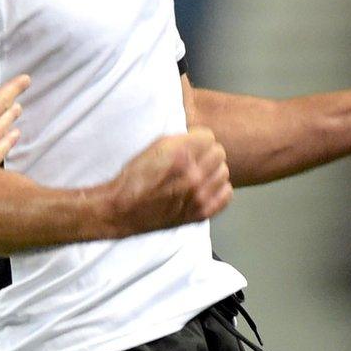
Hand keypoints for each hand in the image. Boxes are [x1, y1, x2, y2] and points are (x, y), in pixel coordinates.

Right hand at [106, 129, 232, 235]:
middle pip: (219, 153)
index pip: (209, 137)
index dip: (198, 140)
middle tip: (195, 160)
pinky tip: (205, 189)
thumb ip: (180, 140)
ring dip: (212, 172)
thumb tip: (200, 138)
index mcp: (179, 155)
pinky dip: (218, 189)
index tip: (191, 145)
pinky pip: (227, 194)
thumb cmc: (135, 179)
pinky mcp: (200, 213)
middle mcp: (192, 176)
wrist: (122, 211)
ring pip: (224, 172)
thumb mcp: (154, 147)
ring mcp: (198, 196)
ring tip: (198, 175)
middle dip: (207, 154)